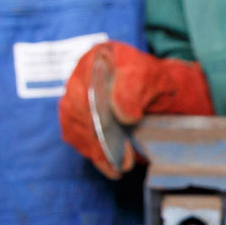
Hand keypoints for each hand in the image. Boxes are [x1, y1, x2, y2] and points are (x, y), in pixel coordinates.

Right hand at [56, 42, 213, 178]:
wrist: (152, 91)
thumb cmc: (152, 81)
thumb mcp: (153, 78)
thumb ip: (136, 88)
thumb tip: (123, 114)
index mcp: (99, 56)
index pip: (96, 80)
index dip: (108, 104)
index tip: (130, 121)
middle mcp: (79, 75)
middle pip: (82, 107)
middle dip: (104, 136)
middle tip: (126, 159)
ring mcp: (72, 96)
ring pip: (76, 125)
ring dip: (97, 150)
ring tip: (119, 168)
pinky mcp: (72, 116)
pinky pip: (74, 136)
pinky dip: (91, 153)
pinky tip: (108, 166)